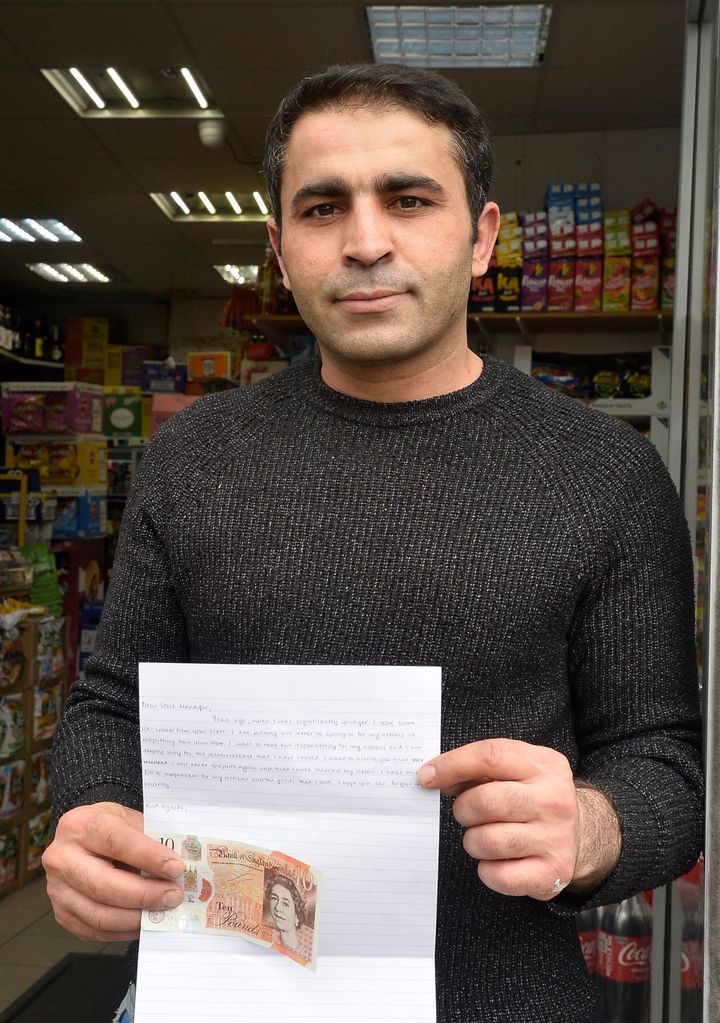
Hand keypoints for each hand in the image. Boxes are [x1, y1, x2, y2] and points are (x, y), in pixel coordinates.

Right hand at [43, 802, 184, 940]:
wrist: (82, 840)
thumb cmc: (111, 829)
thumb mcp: (129, 820)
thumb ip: (150, 840)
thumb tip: (178, 868)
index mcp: (80, 825)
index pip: (116, 842)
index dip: (148, 856)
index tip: (176, 868)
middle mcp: (61, 858)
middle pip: (103, 885)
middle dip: (144, 894)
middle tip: (174, 896)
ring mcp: (57, 890)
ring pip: (99, 914)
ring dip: (137, 917)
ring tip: (163, 911)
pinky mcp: (62, 914)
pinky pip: (95, 931)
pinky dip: (124, 931)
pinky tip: (145, 922)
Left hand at [417, 739, 619, 900]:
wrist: (581, 833)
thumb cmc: (532, 796)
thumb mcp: (517, 769)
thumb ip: (478, 769)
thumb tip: (434, 777)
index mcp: (544, 765)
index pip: (490, 756)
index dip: (452, 765)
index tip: (427, 777)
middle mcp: (555, 800)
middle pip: (485, 802)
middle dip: (463, 809)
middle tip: (466, 814)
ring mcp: (557, 837)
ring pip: (488, 841)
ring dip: (473, 841)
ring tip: (482, 836)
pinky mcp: (553, 872)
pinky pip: (499, 876)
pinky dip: (486, 870)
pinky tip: (495, 860)